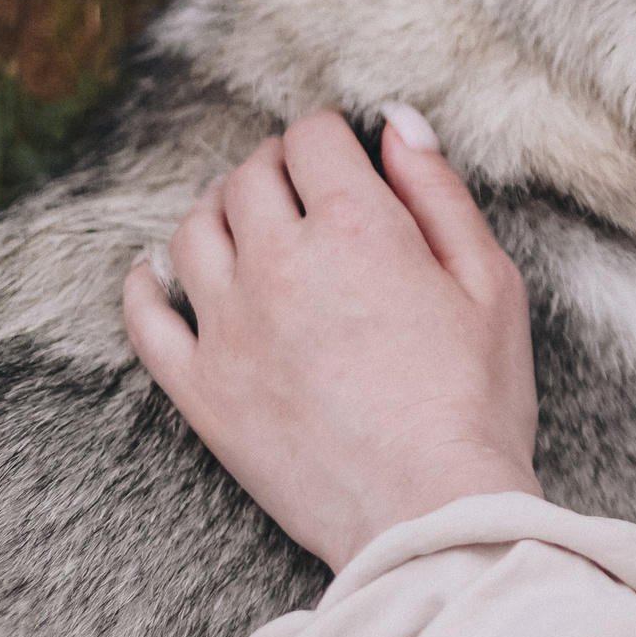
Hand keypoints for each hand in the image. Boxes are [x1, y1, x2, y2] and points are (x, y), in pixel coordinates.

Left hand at [124, 106, 541, 571]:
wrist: (431, 512)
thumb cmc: (478, 400)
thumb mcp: (491, 282)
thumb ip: (440, 193)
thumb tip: (399, 124)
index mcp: (357, 227)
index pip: (313, 139)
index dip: (332, 135)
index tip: (346, 154)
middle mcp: (278, 263)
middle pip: (248, 177)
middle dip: (276, 166)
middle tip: (303, 187)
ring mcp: (228, 326)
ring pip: (191, 231)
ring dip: (218, 211)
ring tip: (248, 224)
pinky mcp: (199, 388)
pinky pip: (144, 315)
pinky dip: (146, 282)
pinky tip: (162, 275)